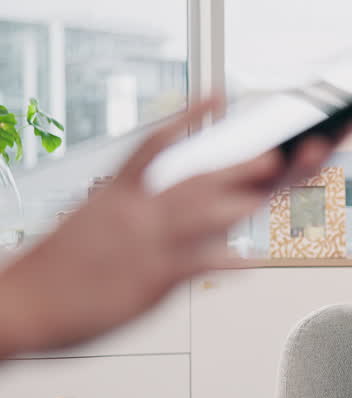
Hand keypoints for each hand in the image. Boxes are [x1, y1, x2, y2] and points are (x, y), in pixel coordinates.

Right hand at [0, 97, 351, 354]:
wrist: (20, 303)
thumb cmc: (63, 270)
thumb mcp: (97, 224)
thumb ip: (142, 213)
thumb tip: (179, 215)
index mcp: (122, 193)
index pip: (160, 145)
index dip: (191, 117)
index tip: (218, 94)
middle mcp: (140, 211)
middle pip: (203, 177)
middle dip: (246, 161)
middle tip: (281, 145)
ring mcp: (150, 242)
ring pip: (207, 210)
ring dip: (247, 192)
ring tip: (279, 170)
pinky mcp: (154, 276)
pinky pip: (200, 263)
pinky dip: (229, 259)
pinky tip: (254, 258)